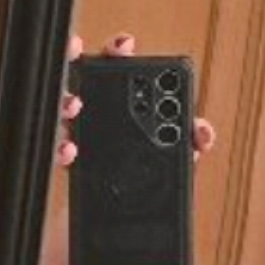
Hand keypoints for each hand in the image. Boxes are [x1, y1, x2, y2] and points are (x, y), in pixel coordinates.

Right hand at [59, 31, 217, 165]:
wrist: (136, 220)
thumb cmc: (157, 175)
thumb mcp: (179, 156)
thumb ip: (194, 140)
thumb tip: (203, 131)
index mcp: (128, 104)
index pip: (118, 66)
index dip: (118, 50)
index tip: (126, 44)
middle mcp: (101, 111)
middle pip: (87, 78)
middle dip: (88, 68)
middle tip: (102, 63)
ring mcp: (84, 134)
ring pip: (66, 108)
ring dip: (67, 101)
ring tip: (76, 105)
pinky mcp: (73, 162)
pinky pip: (61, 150)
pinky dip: (63, 149)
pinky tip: (71, 149)